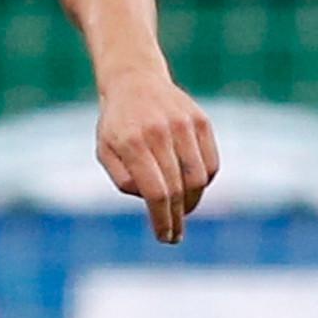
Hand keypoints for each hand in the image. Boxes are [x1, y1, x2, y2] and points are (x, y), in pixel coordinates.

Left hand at [96, 73, 217, 243]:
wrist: (135, 79)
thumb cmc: (117, 124)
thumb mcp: (105, 151)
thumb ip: (123, 179)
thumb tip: (150, 200)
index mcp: (132, 142)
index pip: (155, 192)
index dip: (162, 220)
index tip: (164, 237)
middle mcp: (159, 132)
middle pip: (178, 189)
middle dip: (176, 219)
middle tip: (174, 235)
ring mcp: (184, 124)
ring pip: (199, 179)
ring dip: (192, 203)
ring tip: (182, 212)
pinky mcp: (201, 121)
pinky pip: (211, 163)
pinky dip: (204, 182)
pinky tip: (192, 188)